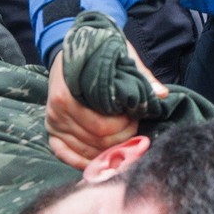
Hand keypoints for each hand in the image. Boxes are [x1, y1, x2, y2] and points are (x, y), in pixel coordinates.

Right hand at [44, 41, 166, 168]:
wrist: (69, 51)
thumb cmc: (96, 54)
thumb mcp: (119, 56)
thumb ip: (140, 75)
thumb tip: (162, 94)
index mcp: (67, 95)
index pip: (101, 126)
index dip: (124, 126)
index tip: (135, 116)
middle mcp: (56, 112)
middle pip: (96, 141)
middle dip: (121, 138)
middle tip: (134, 127)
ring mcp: (52, 124)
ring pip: (86, 151)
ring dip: (108, 150)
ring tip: (123, 138)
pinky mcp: (52, 132)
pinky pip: (66, 156)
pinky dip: (84, 162)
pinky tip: (102, 160)